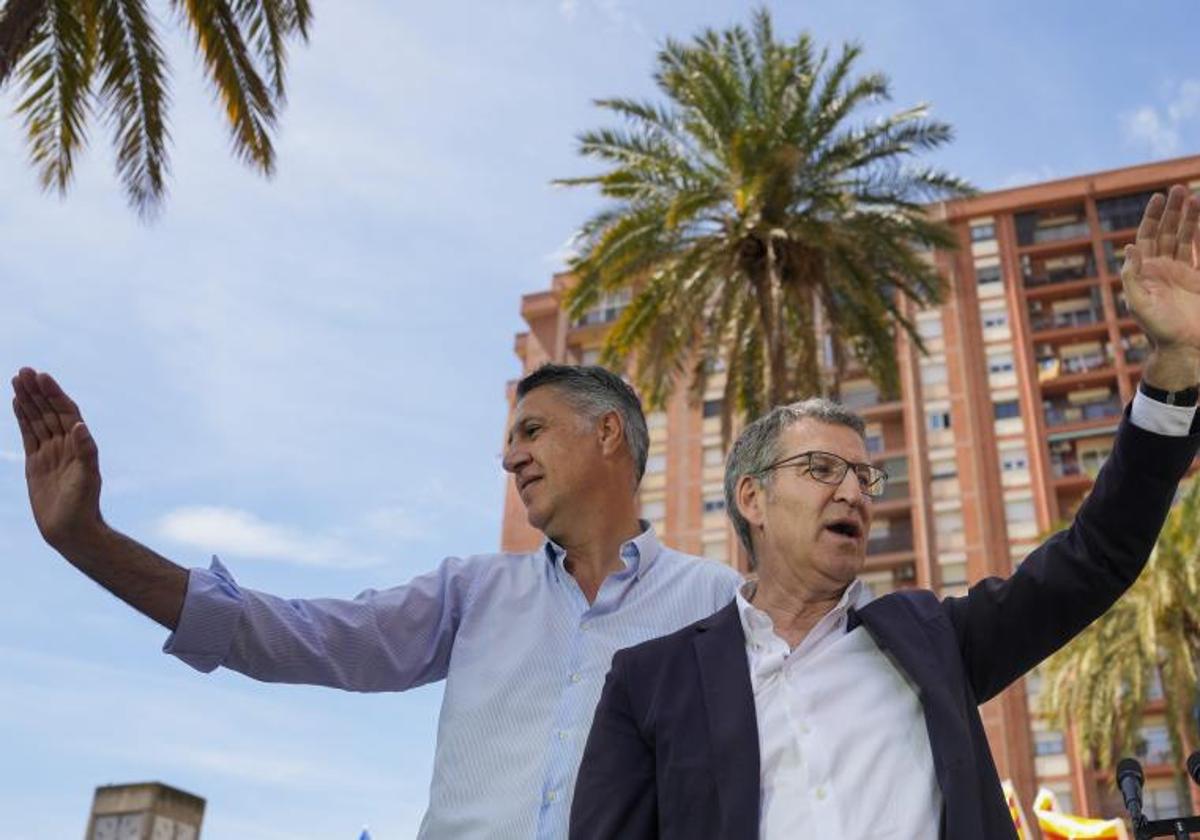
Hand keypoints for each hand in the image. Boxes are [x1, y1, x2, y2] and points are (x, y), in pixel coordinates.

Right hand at [11, 368, 104, 548]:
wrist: (71, 530)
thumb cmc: (83, 505)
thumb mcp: (87, 478)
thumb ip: (86, 451)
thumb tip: (80, 426)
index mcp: (79, 444)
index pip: (65, 412)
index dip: (54, 394)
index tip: (42, 376)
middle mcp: (66, 444)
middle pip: (49, 411)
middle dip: (38, 391)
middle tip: (24, 370)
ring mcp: (50, 452)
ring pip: (37, 419)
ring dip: (28, 400)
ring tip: (17, 378)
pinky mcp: (36, 462)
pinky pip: (28, 434)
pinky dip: (23, 418)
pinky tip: (16, 403)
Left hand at [1122, 185, 1199, 388]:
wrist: (1183, 348)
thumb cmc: (1157, 329)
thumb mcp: (1138, 304)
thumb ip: (1132, 277)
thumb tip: (1129, 247)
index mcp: (1145, 272)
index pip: (1146, 237)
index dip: (1152, 217)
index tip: (1158, 197)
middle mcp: (1162, 268)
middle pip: (1167, 232)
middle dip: (1173, 211)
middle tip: (1179, 188)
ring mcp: (1182, 272)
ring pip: (1185, 238)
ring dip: (1190, 218)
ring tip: (1194, 196)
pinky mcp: (1199, 279)